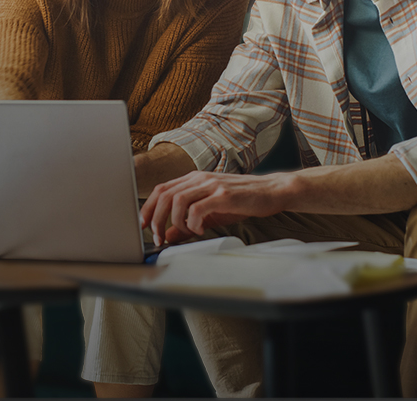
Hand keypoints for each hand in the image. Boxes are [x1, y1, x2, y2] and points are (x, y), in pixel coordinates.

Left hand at [140, 171, 291, 245]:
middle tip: (159, 238)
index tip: (144, 226)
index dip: (148, 208)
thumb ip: (189, 223)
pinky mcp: (223, 195)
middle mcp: (199, 178)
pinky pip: (197, 209)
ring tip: (184, 233)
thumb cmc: (242, 200)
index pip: (161, 190)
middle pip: (164, 195)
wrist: (272, 191)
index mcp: (194, 179)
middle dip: (156, 219)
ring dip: (174, 222)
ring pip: (177, 201)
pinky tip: (201, 230)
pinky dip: (193, 223)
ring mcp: (211, 185)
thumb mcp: (211, 212)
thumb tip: (168, 235)